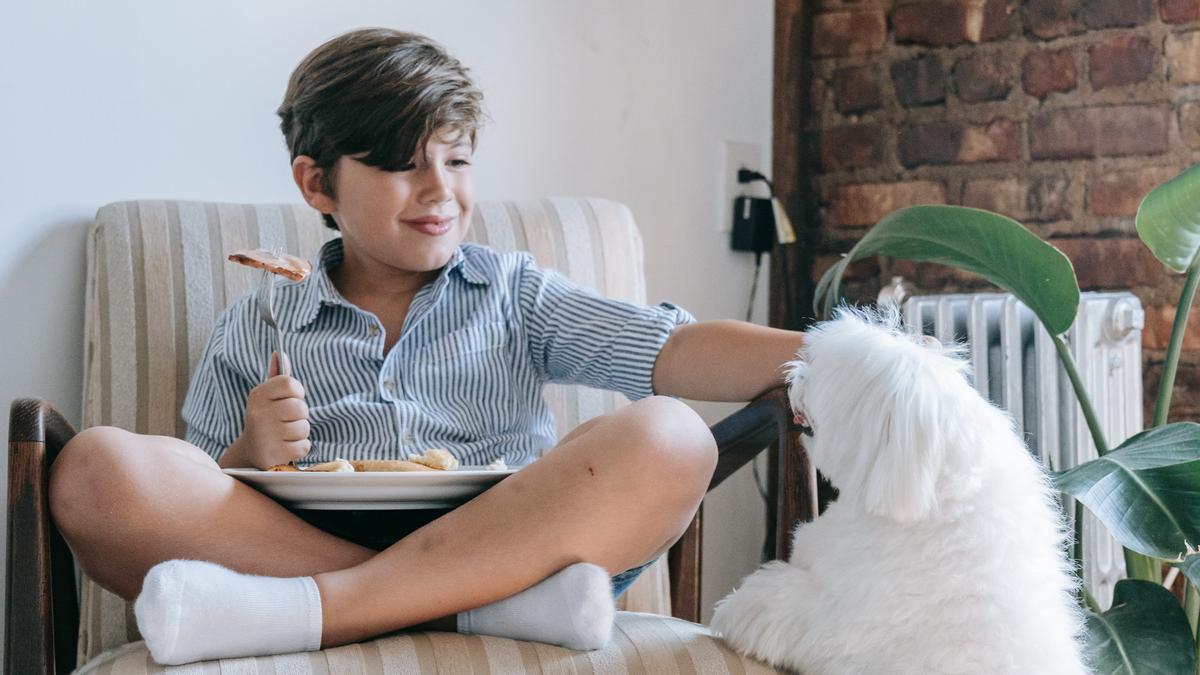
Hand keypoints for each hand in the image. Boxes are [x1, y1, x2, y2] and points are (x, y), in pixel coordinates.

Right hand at [234, 352, 310, 468]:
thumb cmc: (266, 419)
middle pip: (300, 407)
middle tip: (287, 420)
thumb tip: (280, 353)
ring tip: (285, 434)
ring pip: (304, 427)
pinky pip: (304, 446)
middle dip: (300, 415)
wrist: (250, 452)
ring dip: (300, 432)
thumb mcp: (268, 397)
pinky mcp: (273, 453)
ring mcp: (265, 434)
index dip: (297, 392)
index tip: (291, 398)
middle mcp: (258, 413)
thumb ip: (278, 377)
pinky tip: (286, 446)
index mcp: (258, 395)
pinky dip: (299, 447)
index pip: (290, 383)